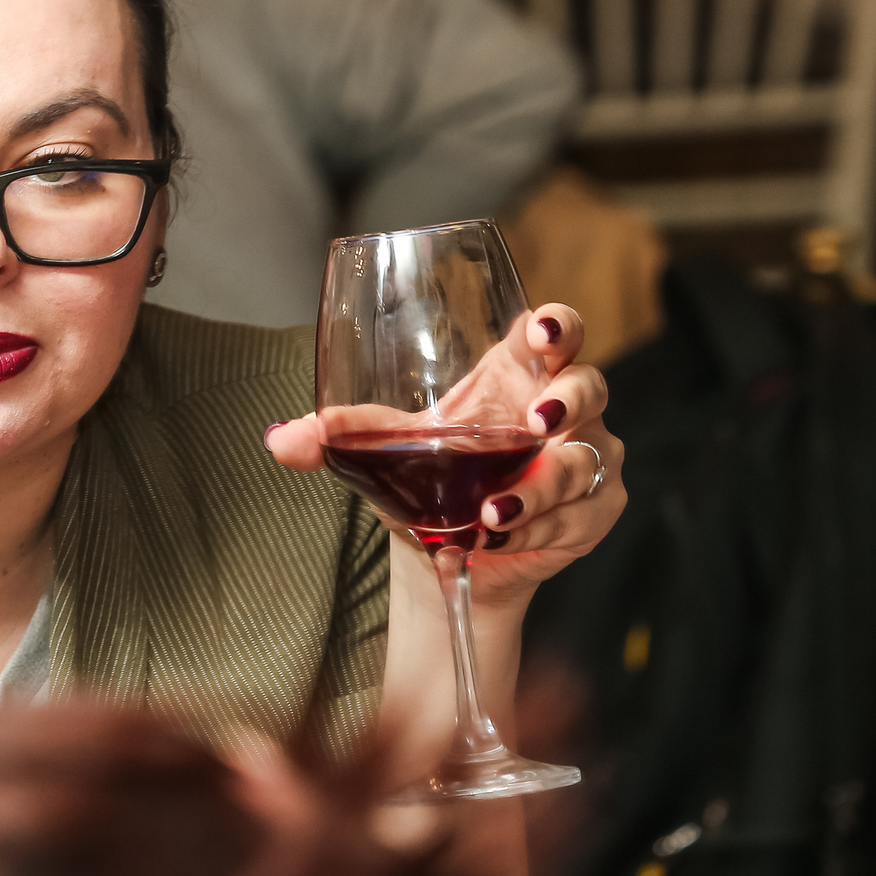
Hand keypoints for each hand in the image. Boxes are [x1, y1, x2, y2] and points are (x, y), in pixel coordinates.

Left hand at [263, 302, 625, 608]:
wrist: (455, 551)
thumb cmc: (432, 480)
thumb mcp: (387, 452)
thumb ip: (338, 439)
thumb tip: (279, 439)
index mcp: (518, 372)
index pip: (556, 330)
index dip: (559, 324)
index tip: (543, 330)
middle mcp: (563, 409)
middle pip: (590, 386)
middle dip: (569, 402)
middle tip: (536, 423)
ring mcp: (587, 458)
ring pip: (583, 463)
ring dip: (539, 489)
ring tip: (491, 513)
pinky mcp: (595, 508)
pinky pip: (581, 514)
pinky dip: (540, 529)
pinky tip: (502, 539)